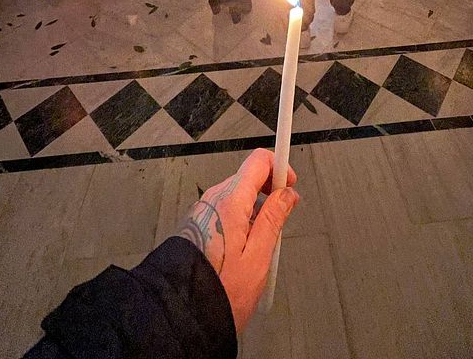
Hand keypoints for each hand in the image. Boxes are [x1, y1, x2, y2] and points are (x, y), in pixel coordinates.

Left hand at [177, 148, 298, 332]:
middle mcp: (214, 199)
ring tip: (261, 243)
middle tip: (280, 221)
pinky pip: (226, 210)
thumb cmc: (220, 290)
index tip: (290, 184)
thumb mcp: (258, 257)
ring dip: (255, 210)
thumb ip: (274, 219)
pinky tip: (244, 247)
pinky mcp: (199, 223)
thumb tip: (287, 195)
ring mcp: (204, 210)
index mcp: (230, 201)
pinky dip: (240, 219)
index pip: (258, 161)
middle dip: (269, 193)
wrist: (182, 312)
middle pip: (248, 177)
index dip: (279, 168)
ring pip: (238, 195)